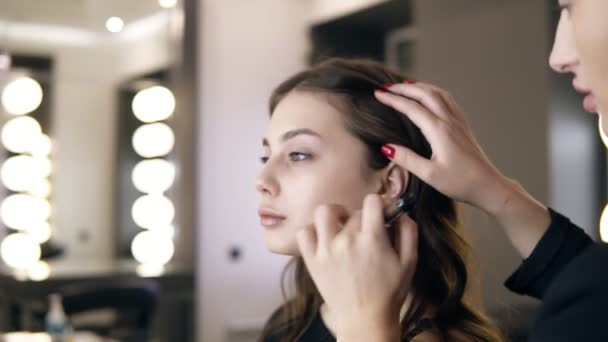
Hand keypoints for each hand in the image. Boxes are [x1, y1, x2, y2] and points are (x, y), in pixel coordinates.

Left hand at [297, 194, 417, 339]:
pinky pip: (305, 233)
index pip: (372, 201)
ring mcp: (326, 250)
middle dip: (362, 218)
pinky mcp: (312, 260)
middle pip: (352, 211)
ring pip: (323, 213)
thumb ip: (408, 232)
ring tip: (341, 227)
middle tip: (366, 233)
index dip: (379, 203)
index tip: (381, 213)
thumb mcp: (409, 261)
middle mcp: (346, 240)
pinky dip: (313, 231)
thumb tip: (400, 212)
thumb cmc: (389, 292)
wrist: (365, 319)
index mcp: (372, 239)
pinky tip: (325, 239)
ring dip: (334, 216)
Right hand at [375, 82, 548, 257]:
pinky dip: (434, 92)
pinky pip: (448, 100)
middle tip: (386, 86)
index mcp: (439, 131)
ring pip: (438, 94)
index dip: (393, 100)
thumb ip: (407, 159)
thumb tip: (387, 147)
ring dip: (420, 87)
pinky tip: (430, 96)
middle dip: (404, 88)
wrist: (488, 186)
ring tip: (405, 86)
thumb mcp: (429, 175)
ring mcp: (459, 122)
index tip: (378, 94)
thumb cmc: (460, 183)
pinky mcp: (464, 126)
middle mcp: (449, 122)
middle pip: (425, 94)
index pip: (411, 108)